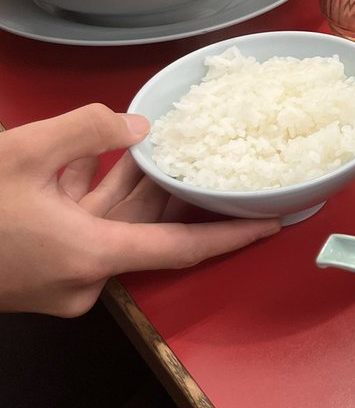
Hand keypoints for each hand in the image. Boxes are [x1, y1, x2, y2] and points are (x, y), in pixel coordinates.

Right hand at [0, 105, 279, 316]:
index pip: (183, 249)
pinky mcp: (37, 273)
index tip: (275, 225)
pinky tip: (94, 158)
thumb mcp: (26, 151)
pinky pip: (81, 231)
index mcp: (91, 256)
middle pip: (147, 231)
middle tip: (210, 157)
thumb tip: (138, 128)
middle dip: (172, 191)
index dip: (232, 235)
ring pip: (113, 227)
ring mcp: (57, 280)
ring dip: (130, 187)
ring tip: (154, 143)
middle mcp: (82, 277)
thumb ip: (92, 130)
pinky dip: (92, 197)